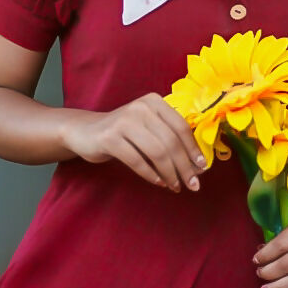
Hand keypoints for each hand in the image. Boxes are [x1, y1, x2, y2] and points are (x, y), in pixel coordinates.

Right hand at [63, 94, 207, 191]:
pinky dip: (151, 174)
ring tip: (175, 186)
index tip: (202, 168)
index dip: (193, 149)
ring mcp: (124, 121)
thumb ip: (169, 138)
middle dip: (184, 166)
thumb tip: (197, 164)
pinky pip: (137, 161)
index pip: (181, 127)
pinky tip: (159, 182)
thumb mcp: (148, 127)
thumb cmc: (124, 133)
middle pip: (171, 141)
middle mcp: (141, 107)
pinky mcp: (110, 137)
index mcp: (154, 102)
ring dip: (169, 173)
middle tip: (192, 184)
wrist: (85, 132)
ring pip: (156, 152)